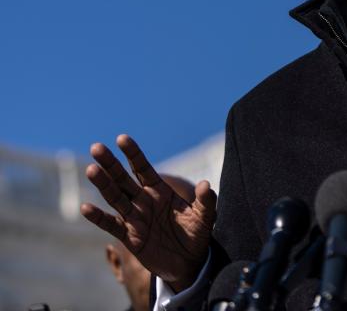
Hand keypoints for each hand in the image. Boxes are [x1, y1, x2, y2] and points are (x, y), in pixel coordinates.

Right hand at [80, 134, 216, 291]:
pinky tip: (86, 207)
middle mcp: (144, 201)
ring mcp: (135, 218)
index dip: (133, 154)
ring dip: (103, 184)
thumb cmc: (195, 234)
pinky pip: (111, 225)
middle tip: (96, 147)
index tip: (121, 138)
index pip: (143, 169)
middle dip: (111, 164)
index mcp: (160, 191)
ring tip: (91, 170)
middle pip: (124, 179)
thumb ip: (206, 200)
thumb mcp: (204, 216)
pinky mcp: (129, 236)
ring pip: (115, 198)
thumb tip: (206, 184)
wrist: (188, 262)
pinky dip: (98, 217)